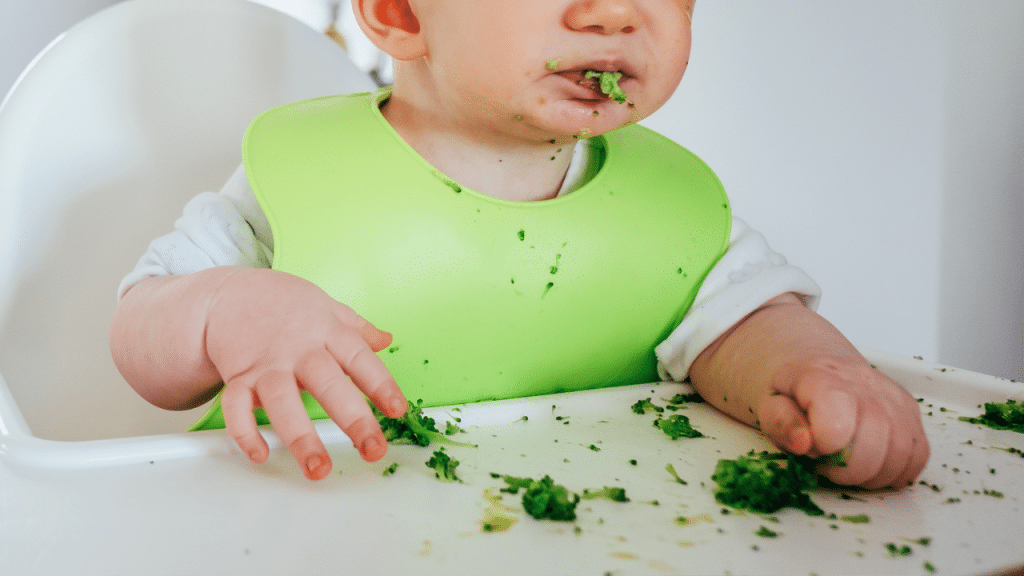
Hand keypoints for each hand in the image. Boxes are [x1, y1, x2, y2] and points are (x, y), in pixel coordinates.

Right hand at [203, 268, 406, 479]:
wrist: (227, 295)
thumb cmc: (282, 303)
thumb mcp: (326, 307)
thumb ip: (357, 328)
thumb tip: (386, 340)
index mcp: (326, 332)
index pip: (360, 359)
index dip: (381, 385)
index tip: (397, 410)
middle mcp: (298, 350)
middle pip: (328, 385)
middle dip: (353, 419)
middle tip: (373, 449)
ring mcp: (266, 365)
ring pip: (283, 402)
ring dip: (301, 438)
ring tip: (318, 469)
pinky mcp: (237, 378)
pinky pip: (236, 407)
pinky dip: (245, 432)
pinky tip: (260, 454)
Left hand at [756, 355, 928, 488]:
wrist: (812, 362)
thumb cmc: (790, 389)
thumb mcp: (767, 402)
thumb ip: (779, 422)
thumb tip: (803, 442)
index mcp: (824, 378)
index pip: (837, 425)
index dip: (822, 447)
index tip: (810, 445)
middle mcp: (866, 384)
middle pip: (873, 449)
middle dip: (844, 471)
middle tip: (824, 460)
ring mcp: (893, 397)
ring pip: (900, 457)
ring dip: (869, 474)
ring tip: (844, 461)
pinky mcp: (910, 410)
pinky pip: (917, 457)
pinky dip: (893, 471)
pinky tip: (868, 462)